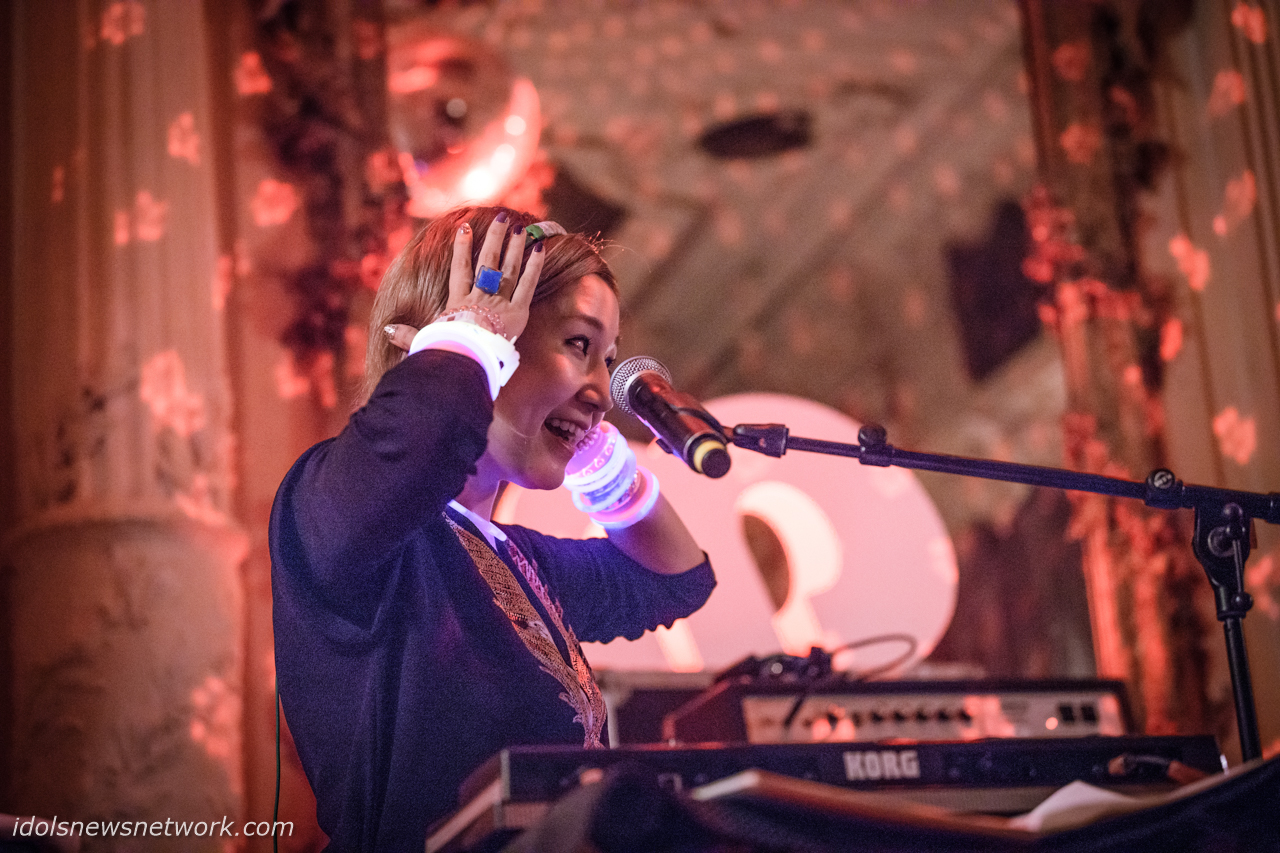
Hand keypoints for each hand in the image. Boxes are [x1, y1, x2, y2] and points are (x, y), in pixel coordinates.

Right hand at [385, 214, 544, 351]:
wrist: (466, 359)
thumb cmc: (446, 352)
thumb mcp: (424, 341)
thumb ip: (407, 335)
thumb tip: (387, 331)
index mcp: (458, 302)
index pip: (460, 269)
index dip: (461, 247)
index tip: (464, 227)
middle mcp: (479, 297)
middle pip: (488, 261)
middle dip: (495, 237)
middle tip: (502, 217)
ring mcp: (499, 302)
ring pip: (508, 268)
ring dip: (515, 246)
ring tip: (520, 227)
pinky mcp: (518, 312)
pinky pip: (528, 285)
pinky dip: (534, 266)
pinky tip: (540, 248)